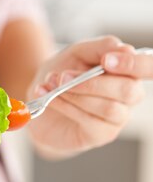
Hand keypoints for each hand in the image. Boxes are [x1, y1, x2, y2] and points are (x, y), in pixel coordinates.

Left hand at [27, 36, 151, 157]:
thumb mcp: (78, 53)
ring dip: (75, 94)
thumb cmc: (64, 74)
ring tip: (51, 84)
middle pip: (128, 91)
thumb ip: (101, 47)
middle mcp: (130, 95)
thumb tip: (126, 50)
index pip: (146, 68)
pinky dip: (66, 106)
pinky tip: (50, 97)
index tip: (106, 60)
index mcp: (128, 71)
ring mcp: (118, 118)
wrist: (39, 99)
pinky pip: (90, 120)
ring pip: (108, 108)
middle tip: (63, 75)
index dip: (133, 64)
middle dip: (93, 83)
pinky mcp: (102, 135)